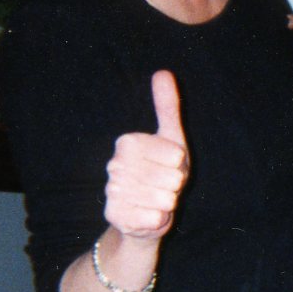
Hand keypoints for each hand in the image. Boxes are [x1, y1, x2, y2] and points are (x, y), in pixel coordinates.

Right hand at [104, 70, 189, 239]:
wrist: (147, 210)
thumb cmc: (163, 170)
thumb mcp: (171, 138)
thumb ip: (167, 106)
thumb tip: (163, 72)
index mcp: (127, 142)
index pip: (176, 155)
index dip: (180, 163)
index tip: (170, 164)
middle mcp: (114, 165)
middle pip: (172, 178)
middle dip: (175, 184)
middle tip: (163, 184)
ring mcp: (112, 191)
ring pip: (164, 199)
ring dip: (167, 202)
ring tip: (157, 198)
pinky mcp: (115, 216)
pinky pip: (154, 218)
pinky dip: (158, 219)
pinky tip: (148, 214)